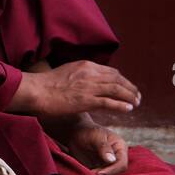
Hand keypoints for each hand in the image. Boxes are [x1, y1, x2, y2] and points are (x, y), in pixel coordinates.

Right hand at [14, 60, 140, 117]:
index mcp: (86, 65)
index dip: (122, 80)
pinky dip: (121, 105)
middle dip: (130, 88)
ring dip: (130, 96)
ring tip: (137, 103)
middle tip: (138, 96)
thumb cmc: (47, 84)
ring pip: (117, 90)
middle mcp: (90, 74)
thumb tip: (88, 82)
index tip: (127, 87)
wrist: (36, 91)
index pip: (111, 72)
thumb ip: (80, 75)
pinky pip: (109, 102)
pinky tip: (128, 109)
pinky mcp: (86, 100)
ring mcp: (89, 87)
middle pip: (117, 80)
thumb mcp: (67, 72)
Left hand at [65, 122, 129, 174]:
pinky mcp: (100, 169)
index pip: (122, 164)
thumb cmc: (87, 131)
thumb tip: (112, 160)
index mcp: (120, 147)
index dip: (112, 170)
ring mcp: (109, 164)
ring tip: (87, 174)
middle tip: (91, 174)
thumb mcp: (96, 136)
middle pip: (116, 173)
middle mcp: (117, 157)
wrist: (76, 133)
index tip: (99, 173)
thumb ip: (104, 147)